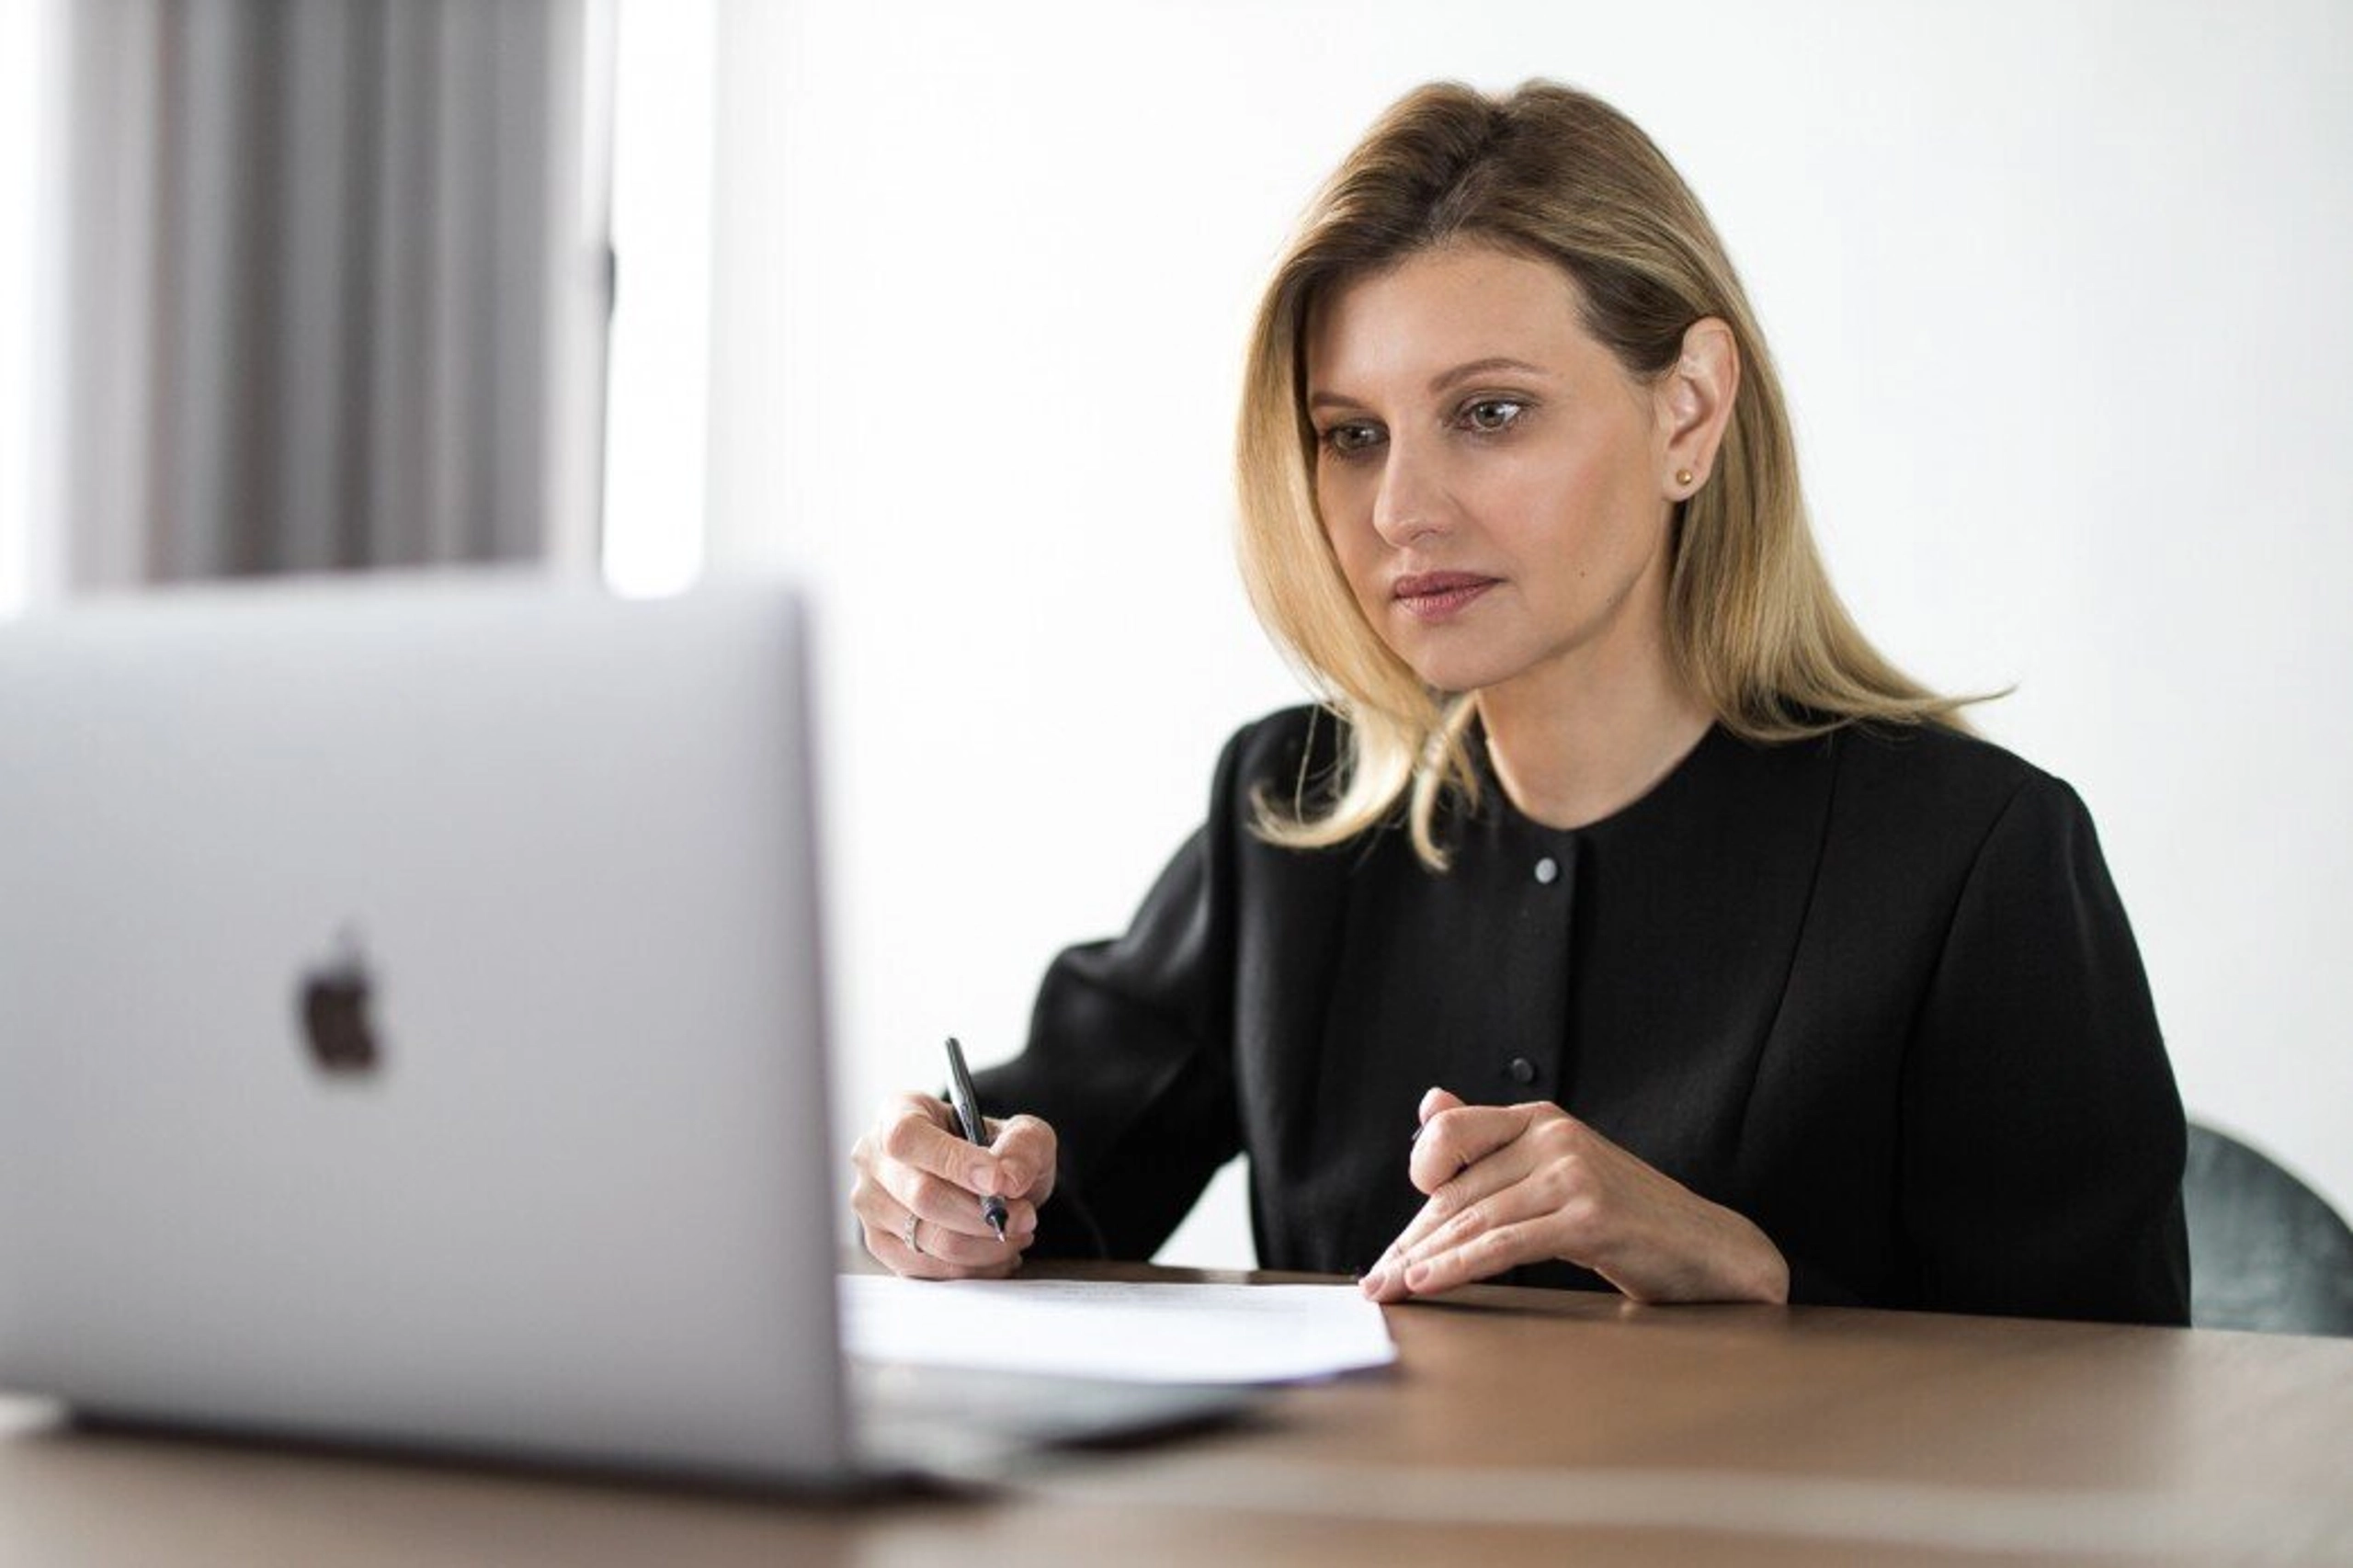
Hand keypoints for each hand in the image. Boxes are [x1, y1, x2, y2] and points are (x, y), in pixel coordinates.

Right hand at [850, 1092, 1055, 1279]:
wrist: (984, 1179)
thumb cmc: (993, 1150)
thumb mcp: (1022, 1133)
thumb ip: (1023, 1146)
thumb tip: (1009, 1180)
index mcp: (898, 1113)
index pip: (909, 1138)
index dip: (954, 1162)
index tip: (999, 1182)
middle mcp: (874, 1158)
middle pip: (921, 1196)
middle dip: (983, 1215)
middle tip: (1024, 1217)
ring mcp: (872, 1205)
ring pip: (928, 1239)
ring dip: (984, 1246)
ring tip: (1014, 1234)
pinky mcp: (881, 1245)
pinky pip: (927, 1269)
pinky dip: (972, 1268)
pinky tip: (995, 1253)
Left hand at [1360, 1088, 1787, 1304]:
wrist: (1707, 1250)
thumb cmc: (1624, 1216)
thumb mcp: (1555, 1171)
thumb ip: (1492, 1141)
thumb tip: (1430, 1102)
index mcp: (1539, 1117)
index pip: (1451, 1141)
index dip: (1417, 1187)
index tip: (1396, 1238)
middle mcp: (1554, 1134)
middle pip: (1459, 1192)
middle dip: (1411, 1242)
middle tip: (1374, 1282)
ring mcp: (1573, 1172)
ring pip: (1476, 1218)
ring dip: (1423, 1261)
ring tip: (1388, 1292)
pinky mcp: (1590, 1215)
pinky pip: (1507, 1243)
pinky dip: (1460, 1265)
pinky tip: (1427, 1284)